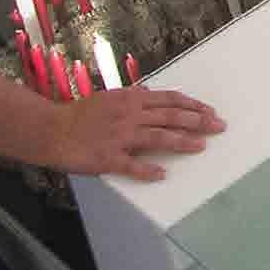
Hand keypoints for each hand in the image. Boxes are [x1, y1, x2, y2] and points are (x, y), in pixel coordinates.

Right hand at [41, 86, 222, 182]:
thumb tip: (149, 94)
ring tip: (201, 146)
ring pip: (157, 138)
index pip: (168, 99)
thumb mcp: (108, 98)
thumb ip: (130, 98)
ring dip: (181, 142)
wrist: (51, 129)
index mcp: (128, 99)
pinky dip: (148, 170)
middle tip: (218, 126)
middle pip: (170, 116)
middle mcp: (128, 115)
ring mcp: (119, 137)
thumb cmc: (79, 115)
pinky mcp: (108, 158)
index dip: (192, 105)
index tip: (209, 111)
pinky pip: (132, 165)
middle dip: (197, 121)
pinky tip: (162, 175)